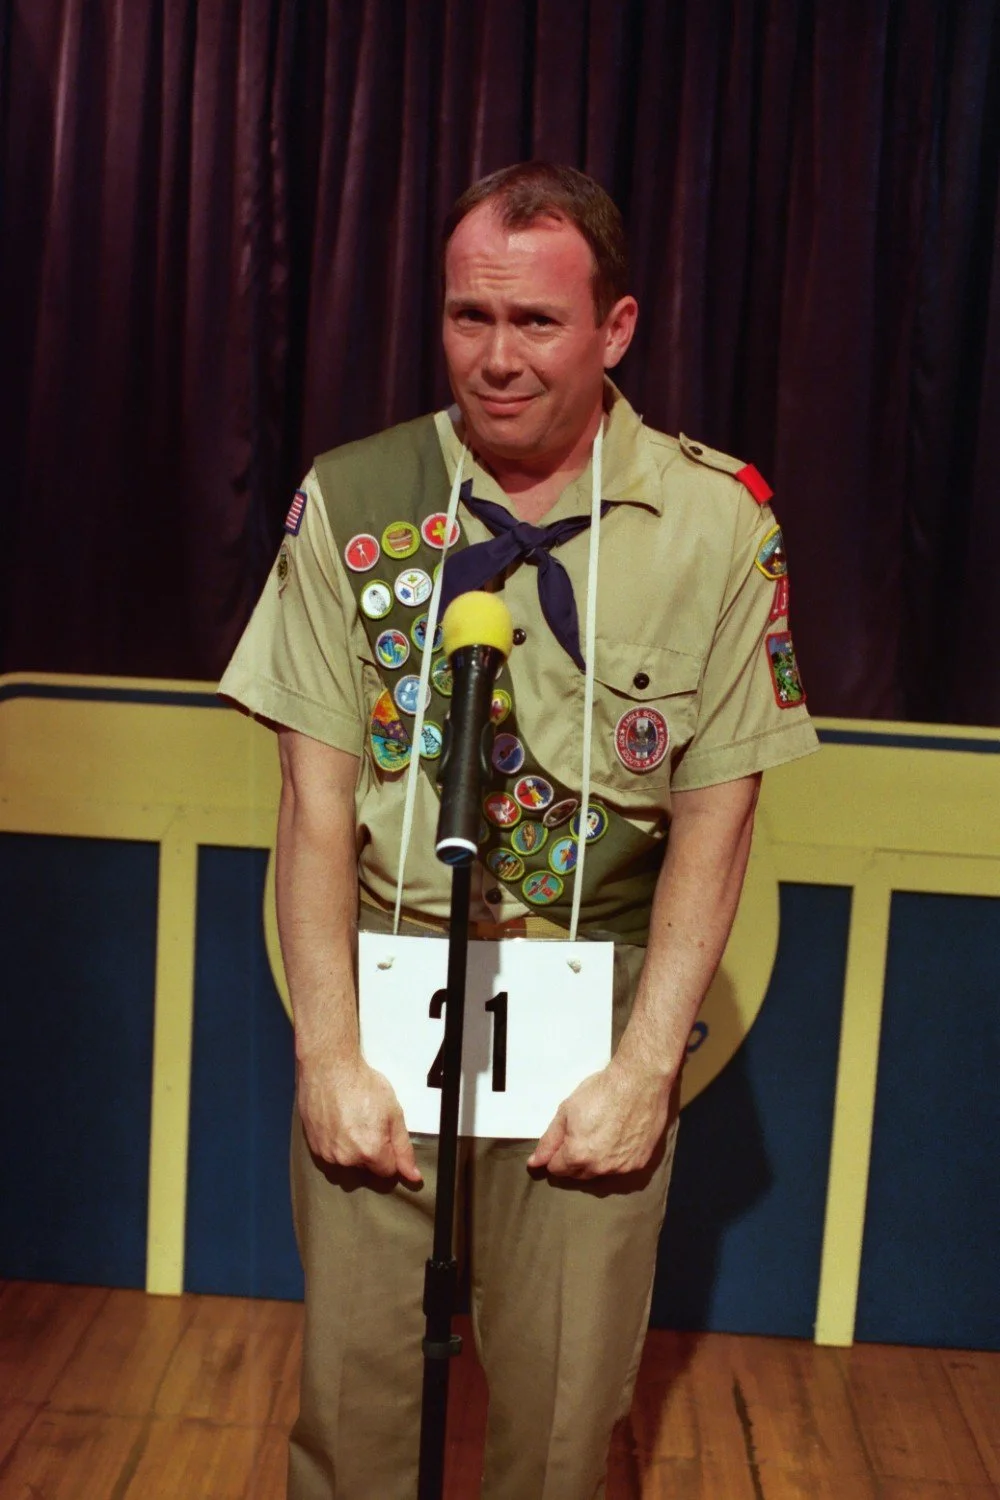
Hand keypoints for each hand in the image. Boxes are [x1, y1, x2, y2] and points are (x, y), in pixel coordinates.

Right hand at [296, 1052, 421, 1182]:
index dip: (390, 1154)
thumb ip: (403, 1148)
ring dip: (350, 1150)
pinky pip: (329, 1155)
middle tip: (367, 1124)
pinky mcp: (313, 1146)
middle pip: (365, 1168)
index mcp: (370, 1152)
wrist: (329, 1069)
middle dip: (369, 1153)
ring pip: (346, 1163)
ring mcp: (327, 1154)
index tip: (385, 1135)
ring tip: (350, 1123)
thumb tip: (413, 1176)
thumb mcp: (394, 1113)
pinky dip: (334, 1144)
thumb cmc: (362, 1085)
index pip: (387, 1171)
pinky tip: (336, 1123)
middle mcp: (347, 1159)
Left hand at [527, 1057, 672, 1178]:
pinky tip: (619, 1138)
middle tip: (581, 1135)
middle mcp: (599, 1168)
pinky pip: (621, 1168)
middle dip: (574, 1160)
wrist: (639, 1082)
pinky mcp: (639, 1163)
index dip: (556, 1154)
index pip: (556, 1169)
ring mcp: (621, 1168)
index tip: (563, 1139)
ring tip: (601, 1135)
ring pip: (600, 1173)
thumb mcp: (566, 1111)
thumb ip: (550, 1140)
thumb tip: (534, 1163)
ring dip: (596, 1161)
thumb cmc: (601, 1092)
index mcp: (577, 1155)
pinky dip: (616, 1158)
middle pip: (578, 1174)